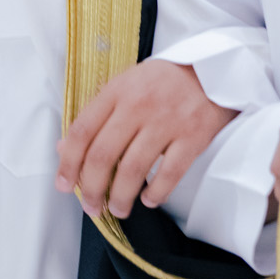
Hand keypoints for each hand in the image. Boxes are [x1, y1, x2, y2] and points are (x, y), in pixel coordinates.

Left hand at [54, 60, 235, 218]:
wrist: (215, 69)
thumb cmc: (164, 82)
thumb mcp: (125, 86)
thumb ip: (96, 116)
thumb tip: (64, 149)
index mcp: (117, 91)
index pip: (82, 131)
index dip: (68, 163)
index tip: (64, 185)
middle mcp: (139, 105)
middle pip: (103, 156)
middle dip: (92, 189)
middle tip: (91, 207)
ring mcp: (167, 121)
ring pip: (133, 170)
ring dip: (121, 198)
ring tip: (118, 209)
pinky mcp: (193, 136)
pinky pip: (169, 174)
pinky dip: (156, 193)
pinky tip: (149, 199)